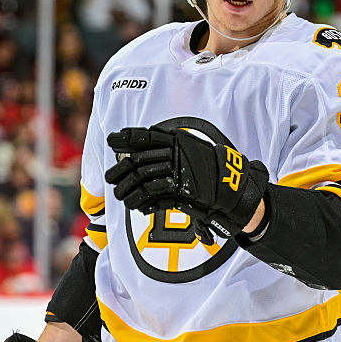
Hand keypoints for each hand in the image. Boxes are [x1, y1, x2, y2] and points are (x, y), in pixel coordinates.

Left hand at [104, 126, 268, 241]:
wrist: (230, 186)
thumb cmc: (209, 169)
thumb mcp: (189, 150)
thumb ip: (169, 146)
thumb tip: (141, 148)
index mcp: (178, 140)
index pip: (147, 136)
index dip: (128, 137)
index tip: (112, 140)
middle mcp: (176, 153)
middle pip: (139, 160)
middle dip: (120, 169)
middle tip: (110, 176)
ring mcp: (178, 171)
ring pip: (142, 178)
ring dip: (128, 189)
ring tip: (120, 195)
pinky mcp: (181, 190)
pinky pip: (154, 195)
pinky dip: (142, 201)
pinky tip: (135, 205)